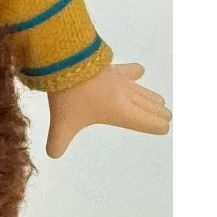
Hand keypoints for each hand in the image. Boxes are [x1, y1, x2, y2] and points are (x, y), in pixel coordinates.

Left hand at [46, 64, 170, 158]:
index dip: (158, 127)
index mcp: (122, 112)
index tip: (163, 129)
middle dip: (158, 114)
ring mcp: (121, 79)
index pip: (150, 122)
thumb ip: (58, 142)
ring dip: (151, 98)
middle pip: (152, 106)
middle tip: (163, 118)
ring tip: (158, 102)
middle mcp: (127, 96)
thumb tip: (53, 155)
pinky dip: (135, 74)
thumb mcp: (62, 124)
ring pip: (144, 91)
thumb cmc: (69, 95)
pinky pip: (131, 71)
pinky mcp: (113, 66)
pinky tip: (136, 72)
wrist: (67, 61)